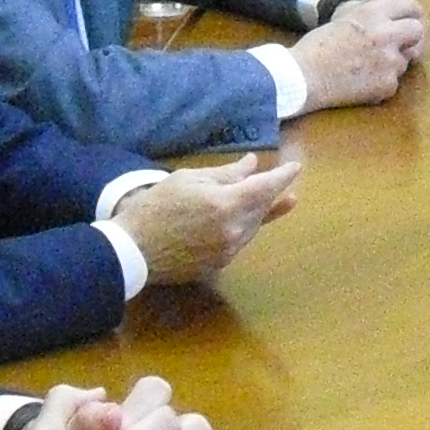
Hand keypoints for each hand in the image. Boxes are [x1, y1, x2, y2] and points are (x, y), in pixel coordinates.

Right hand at [110, 152, 299, 288]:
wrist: (133, 249)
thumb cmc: (157, 206)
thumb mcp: (189, 180)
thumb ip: (225, 174)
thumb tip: (251, 165)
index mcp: (226, 205)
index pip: (265, 188)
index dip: (282, 176)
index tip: (295, 167)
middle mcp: (234, 231)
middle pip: (261, 209)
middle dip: (271, 194)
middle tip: (282, 182)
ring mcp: (228, 251)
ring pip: (253, 228)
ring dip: (259, 212)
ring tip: (268, 199)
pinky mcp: (219, 265)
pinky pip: (239, 242)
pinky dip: (243, 228)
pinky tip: (240, 220)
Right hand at [291, 0, 427, 109]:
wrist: (303, 77)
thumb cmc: (317, 46)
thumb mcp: (344, 16)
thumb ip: (372, 7)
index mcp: (372, 13)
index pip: (409, 4)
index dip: (411, 12)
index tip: (408, 19)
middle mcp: (385, 34)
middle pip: (417, 31)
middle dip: (409, 38)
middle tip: (395, 45)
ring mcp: (389, 61)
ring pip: (405, 60)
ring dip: (391, 63)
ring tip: (365, 66)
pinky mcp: (387, 84)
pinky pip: (394, 82)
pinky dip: (381, 83)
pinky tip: (361, 82)